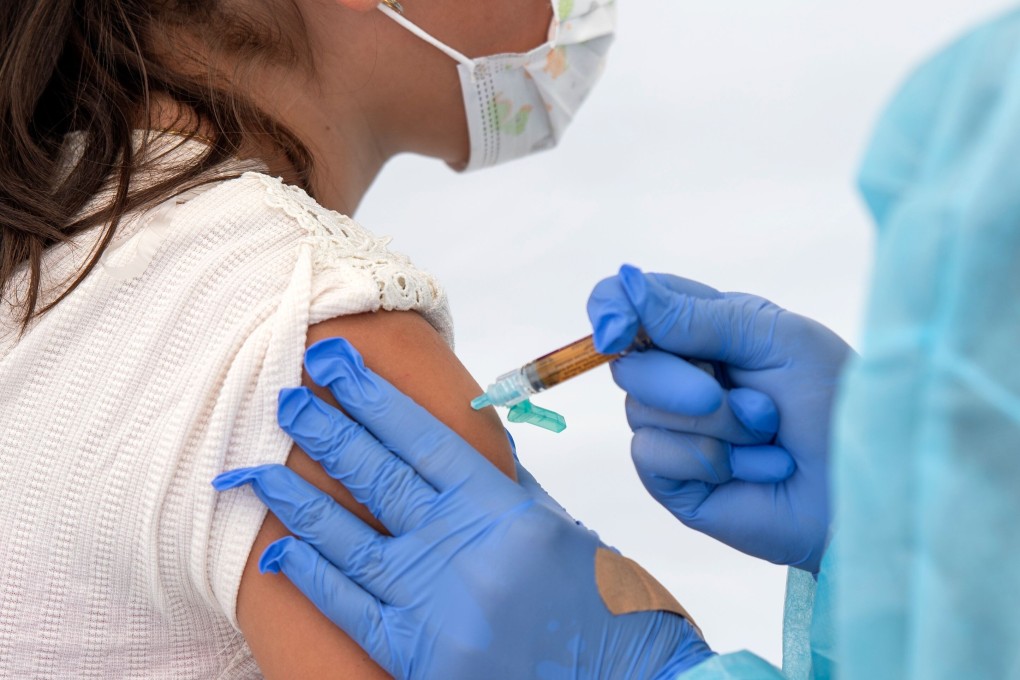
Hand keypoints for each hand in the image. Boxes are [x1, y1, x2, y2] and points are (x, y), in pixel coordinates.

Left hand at [213, 338, 712, 679]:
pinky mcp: (422, 660)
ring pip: (350, 540)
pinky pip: (353, 610)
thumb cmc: (611, 609)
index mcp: (506, 513)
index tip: (336, 367)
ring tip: (261, 467)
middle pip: (379, 478)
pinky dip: (313, 577)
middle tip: (287, 397)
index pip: (424, 439)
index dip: (373, 398)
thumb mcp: (563, 533)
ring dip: (300, 499)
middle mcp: (467, 553)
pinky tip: (280, 550)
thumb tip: (458, 451)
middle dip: (328, 431)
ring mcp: (439, 609)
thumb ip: (504, 491)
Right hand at [588, 265, 851, 572]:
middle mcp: (678, 375)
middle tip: (748, 400)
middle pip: (626, 361)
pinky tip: (758, 469)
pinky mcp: (673, 479)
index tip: (617, 329)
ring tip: (769, 434)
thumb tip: (624, 283)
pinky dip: (712, 459)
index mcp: (701, 328)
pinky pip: (652, 455)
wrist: (869, 484)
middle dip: (682, 380)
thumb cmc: (837, 402)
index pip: (628, 304)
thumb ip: (695, 315)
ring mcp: (672, 429)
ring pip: (641, 410)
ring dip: (718, 423)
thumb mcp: (776, 338)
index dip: (611, 309)